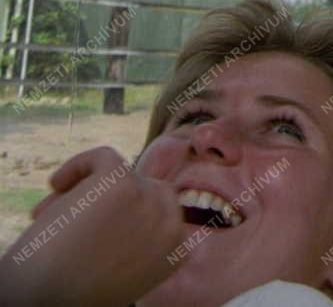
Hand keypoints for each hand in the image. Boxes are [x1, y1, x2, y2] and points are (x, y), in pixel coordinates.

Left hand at [0, 146, 190, 306]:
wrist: (43, 298)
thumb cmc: (73, 295)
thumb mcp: (122, 273)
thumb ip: (137, 243)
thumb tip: (123, 208)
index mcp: (174, 250)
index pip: (165, 212)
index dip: (133, 213)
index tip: (102, 224)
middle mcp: (168, 223)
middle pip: (149, 188)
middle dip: (117, 198)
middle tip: (82, 215)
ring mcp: (146, 199)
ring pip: (120, 173)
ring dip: (87, 189)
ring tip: (52, 213)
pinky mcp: (120, 180)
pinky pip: (103, 156)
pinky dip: (76, 166)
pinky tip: (56, 183)